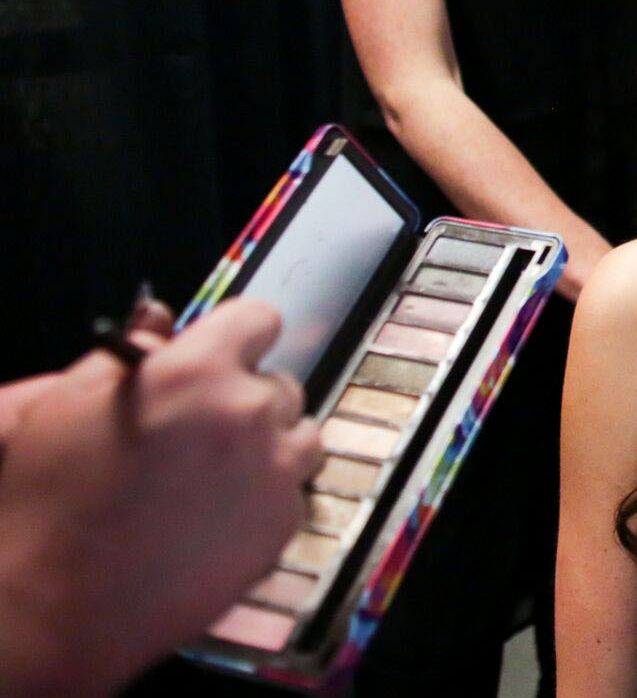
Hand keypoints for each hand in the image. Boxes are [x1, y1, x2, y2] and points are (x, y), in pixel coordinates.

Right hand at [0, 298, 320, 693]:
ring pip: (298, 434)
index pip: (258, 319)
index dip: (237, 338)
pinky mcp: (283, 523)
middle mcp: (246, 412)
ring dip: (266, 446)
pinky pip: (293, 490)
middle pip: (277, 383)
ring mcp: (273, 470)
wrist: (55, 606)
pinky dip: (265, 497)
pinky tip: (215, 515)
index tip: (225, 355)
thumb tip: (162, 320)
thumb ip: (130, 352)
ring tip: (209, 477)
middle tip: (199, 432)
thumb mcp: (70, 403)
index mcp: (195, 371)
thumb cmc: (49, 504)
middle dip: (244, 399)